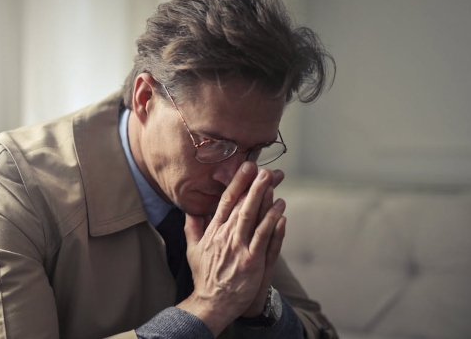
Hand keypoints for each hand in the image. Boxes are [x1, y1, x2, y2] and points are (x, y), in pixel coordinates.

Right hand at [177, 162, 286, 335]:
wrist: (212, 302)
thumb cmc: (205, 276)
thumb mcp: (192, 249)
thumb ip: (192, 228)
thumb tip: (190, 210)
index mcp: (213, 232)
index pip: (225, 202)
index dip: (237, 184)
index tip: (246, 168)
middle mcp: (225, 237)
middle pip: (241, 206)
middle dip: (253, 186)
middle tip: (264, 170)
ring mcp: (239, 249)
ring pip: (252, 218)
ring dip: (263, 200)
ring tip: (274, 184)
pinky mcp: (251, 262)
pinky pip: (264, 238)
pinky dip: (272, 223)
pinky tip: (280, 212)